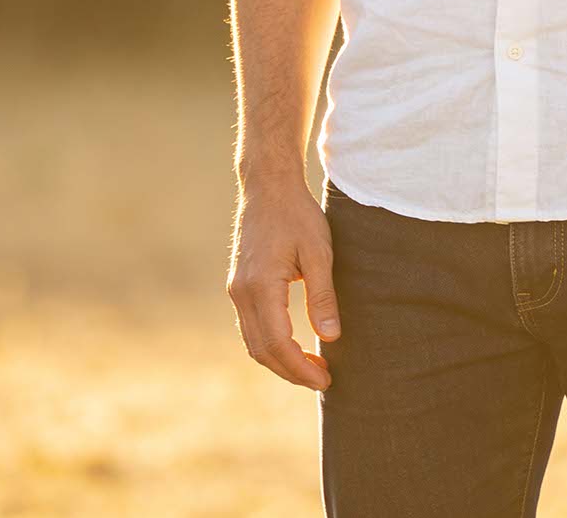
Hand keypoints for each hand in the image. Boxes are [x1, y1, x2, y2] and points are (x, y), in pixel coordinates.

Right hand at [226, 177, 341, 390]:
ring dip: (279, 361)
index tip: (326, 380)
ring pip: (253, 342)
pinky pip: (250, 326)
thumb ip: (323, 296)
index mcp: (260, 286)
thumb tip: (330, 338)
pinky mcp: (238, 284)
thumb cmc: (297, 214)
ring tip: (311, 366)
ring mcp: (236, 288)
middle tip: (323, 379)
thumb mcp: (319, 252)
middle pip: (262, 350)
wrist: (268, 185)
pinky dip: (269, 344)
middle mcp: (241, 292)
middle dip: (291, 372)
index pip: (278, 344)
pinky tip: (293, 344)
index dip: (301, 369)